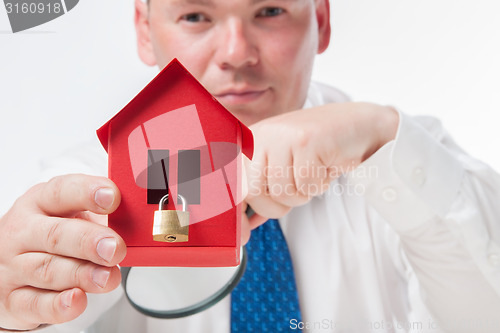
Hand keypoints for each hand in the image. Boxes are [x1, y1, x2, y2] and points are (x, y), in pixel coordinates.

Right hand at [0, 174, 125, 329]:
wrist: (10, 266)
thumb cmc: (52, 236)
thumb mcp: (73, 216)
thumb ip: (104, 216)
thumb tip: (143, 220)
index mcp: (40, 202)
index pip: (62, 192)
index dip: (88, 193)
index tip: (113, 197)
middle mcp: (24, 232)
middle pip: (56, 235)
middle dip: (89, 241)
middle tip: (116, 248)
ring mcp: (14, 266)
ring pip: (48, 270)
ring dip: (82, 274)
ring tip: (109, 277)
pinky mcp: (13, 299)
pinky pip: (35, 304)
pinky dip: (58, 305)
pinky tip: (77, 299)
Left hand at [243, 102, 397, 230]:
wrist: (358, 127)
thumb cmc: (317, 152)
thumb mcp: (282, 169)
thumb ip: (262, 192)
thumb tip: (244, 227)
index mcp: (250, 142)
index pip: (234, 182)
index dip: (237, 212)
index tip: (244, 234)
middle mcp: (260, 135)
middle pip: (253, 191)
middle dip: (275, 206)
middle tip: (295, 193)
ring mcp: (282, 135)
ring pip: (281, 190)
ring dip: (301, 194)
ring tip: (312, 175)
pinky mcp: (306, 140)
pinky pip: (306, 185)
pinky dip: (318, 186)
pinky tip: (324, 168)